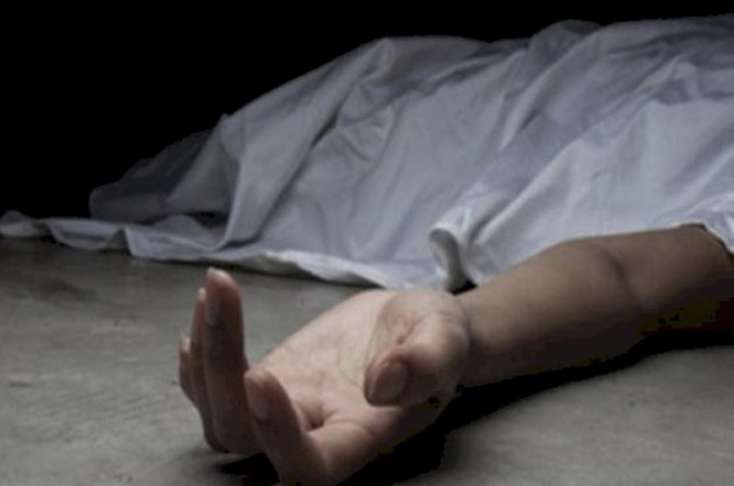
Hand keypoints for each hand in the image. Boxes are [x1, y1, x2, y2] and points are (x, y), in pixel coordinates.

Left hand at [178, 269, 470, 484]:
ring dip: (205, 356)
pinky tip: (205, 310)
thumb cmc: (436, 335)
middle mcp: (313, 433)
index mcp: (361, 435)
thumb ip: (426, 362)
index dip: (279, 436)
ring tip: (216, 289)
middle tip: (223, 298)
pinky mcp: (269, 379)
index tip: (264, 375)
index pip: (310, 465)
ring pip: (219, 415)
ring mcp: (284, 408)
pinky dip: (198, 356)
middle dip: (219, 376)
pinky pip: (215, 387)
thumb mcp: (445, 338)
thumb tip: (383, 385)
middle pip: (242, 438)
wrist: (410, 325)